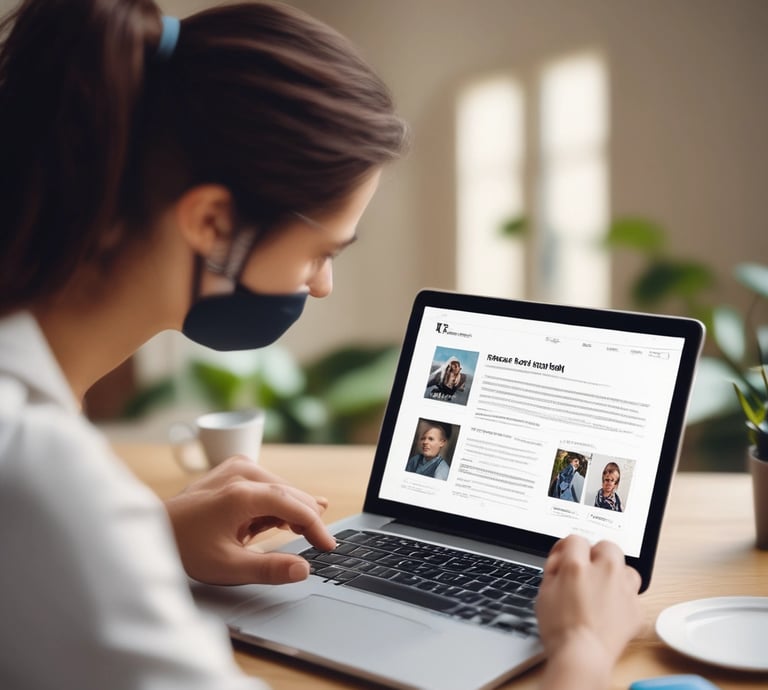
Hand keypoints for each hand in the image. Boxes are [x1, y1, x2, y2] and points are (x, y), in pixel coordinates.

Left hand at [164, 455, 335, 584]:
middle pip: (291, 494)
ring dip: (285, 513)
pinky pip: (268, 484)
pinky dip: (273, 504)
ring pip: (282, 489)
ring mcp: (238, 466)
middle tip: (309, 545)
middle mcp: (242, 472)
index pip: (294, 505)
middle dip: (304, 519)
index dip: (317, 526)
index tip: (329, 546)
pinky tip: (258, 524)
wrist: (154, 529)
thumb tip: (303, 569)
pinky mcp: (235, 466)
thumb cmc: (186, 548)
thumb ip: (269, 569)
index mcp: (241, 493)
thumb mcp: (228, 567)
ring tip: (257, 536)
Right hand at [535, 535, 643, 689]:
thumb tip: (562, 556)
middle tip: (587, 570)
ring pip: (626, 568)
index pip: (575, 539)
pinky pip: (633, 594)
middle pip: (607, 546)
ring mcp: (623, 589)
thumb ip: (554, 568)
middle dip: (597, 554)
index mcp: (577, 566)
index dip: (567, 549)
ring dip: (615, 574)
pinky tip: (611, 609)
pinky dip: (623, 599)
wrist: (582, 657)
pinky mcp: (636, 608)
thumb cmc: (559, 629)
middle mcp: (604, 571)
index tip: (565, 558)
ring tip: (602, 589)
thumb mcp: (544, 592)